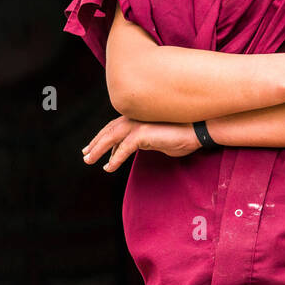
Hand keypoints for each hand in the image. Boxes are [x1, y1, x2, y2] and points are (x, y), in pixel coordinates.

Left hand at [81, 115, 200, 171]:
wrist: (199, 131)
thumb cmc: (183, 136)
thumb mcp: (158, 141)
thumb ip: (144, 142)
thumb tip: (131, 148)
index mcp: (140, 117)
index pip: (116, 127)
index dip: (104, 137)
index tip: (94, 147)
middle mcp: (136, 117)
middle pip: (110, 130)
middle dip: (96, 142)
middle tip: (86, 154)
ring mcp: (139, 123)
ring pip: (112, 137)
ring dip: (98, 149)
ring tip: (89, 160)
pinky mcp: (143, 133)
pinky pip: (124, 148)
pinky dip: (115, 158)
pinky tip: (109, 168)